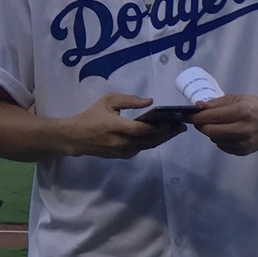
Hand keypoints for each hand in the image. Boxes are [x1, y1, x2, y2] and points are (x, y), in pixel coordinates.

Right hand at [68, 94, 186, 158]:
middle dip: (167, 133)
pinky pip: (142, 148)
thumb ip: (129, 100)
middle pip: (149, 140)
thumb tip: (150, 102)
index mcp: (115, 127)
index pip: (141, 130)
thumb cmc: (91, 116)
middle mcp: (121, 142)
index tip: (171, 120)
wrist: (75, 137)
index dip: (157, 127)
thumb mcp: (107, 101)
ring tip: (177, 130)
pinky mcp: (123, 156)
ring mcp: (123, 151)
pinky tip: (163, 135)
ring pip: (148, 146)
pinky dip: (153, 142)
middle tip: (182, 125)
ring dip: (163, 138)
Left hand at [190, 94, 257, 155]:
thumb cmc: (255, 106)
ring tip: (219, 125)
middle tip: (201, 121)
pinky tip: (227, 133)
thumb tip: (198, 106)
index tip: (191, 115)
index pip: (211, 117)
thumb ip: (217, 103)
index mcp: (241, 112)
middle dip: (202, 126)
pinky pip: (223, 146)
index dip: (197, 117)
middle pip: (210, 131)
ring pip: (215, 140)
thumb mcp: (237, 99)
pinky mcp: (244, 151)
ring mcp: (244, 143)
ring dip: (212, 132)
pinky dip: (221, 139)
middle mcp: (243, 129)